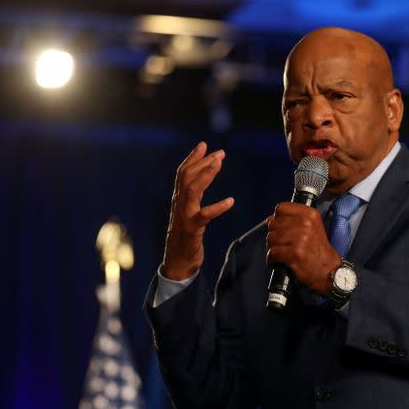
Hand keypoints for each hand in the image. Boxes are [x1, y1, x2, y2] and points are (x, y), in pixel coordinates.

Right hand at [163, 142, 234, 279]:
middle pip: (186, 176)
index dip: (192, 158)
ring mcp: (184, 216)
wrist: (177, 263)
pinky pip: (204, 215)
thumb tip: (200, 182)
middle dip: (202, 162)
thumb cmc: (185, 239)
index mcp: (178, 200)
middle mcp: (178, 205)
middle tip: (220, 153)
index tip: (204, 145)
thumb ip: (191, 199)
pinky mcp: (192, 229)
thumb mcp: (188, 214)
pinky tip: (231, 201)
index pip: (182, 174)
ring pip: (192, 189)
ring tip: (219, 163)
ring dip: (206, 174)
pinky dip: (218, 207)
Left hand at [266, 203, 340, 295]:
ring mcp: (300, 238)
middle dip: (273, 236)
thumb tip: (270, 219)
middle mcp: (306, 224)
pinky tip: (278, 262)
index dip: (277, 219)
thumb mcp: (312, 227)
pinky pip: (272, 253)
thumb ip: (294, 220)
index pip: (281, 208)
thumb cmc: (319, 251)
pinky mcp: (295, 254)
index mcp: (310, 214)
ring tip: (280, 254)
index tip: (280, 228)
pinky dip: (272, 260)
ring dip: (272, 248)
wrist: (330, 271)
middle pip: (273, 224)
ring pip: (271, 238)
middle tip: (280, 245)